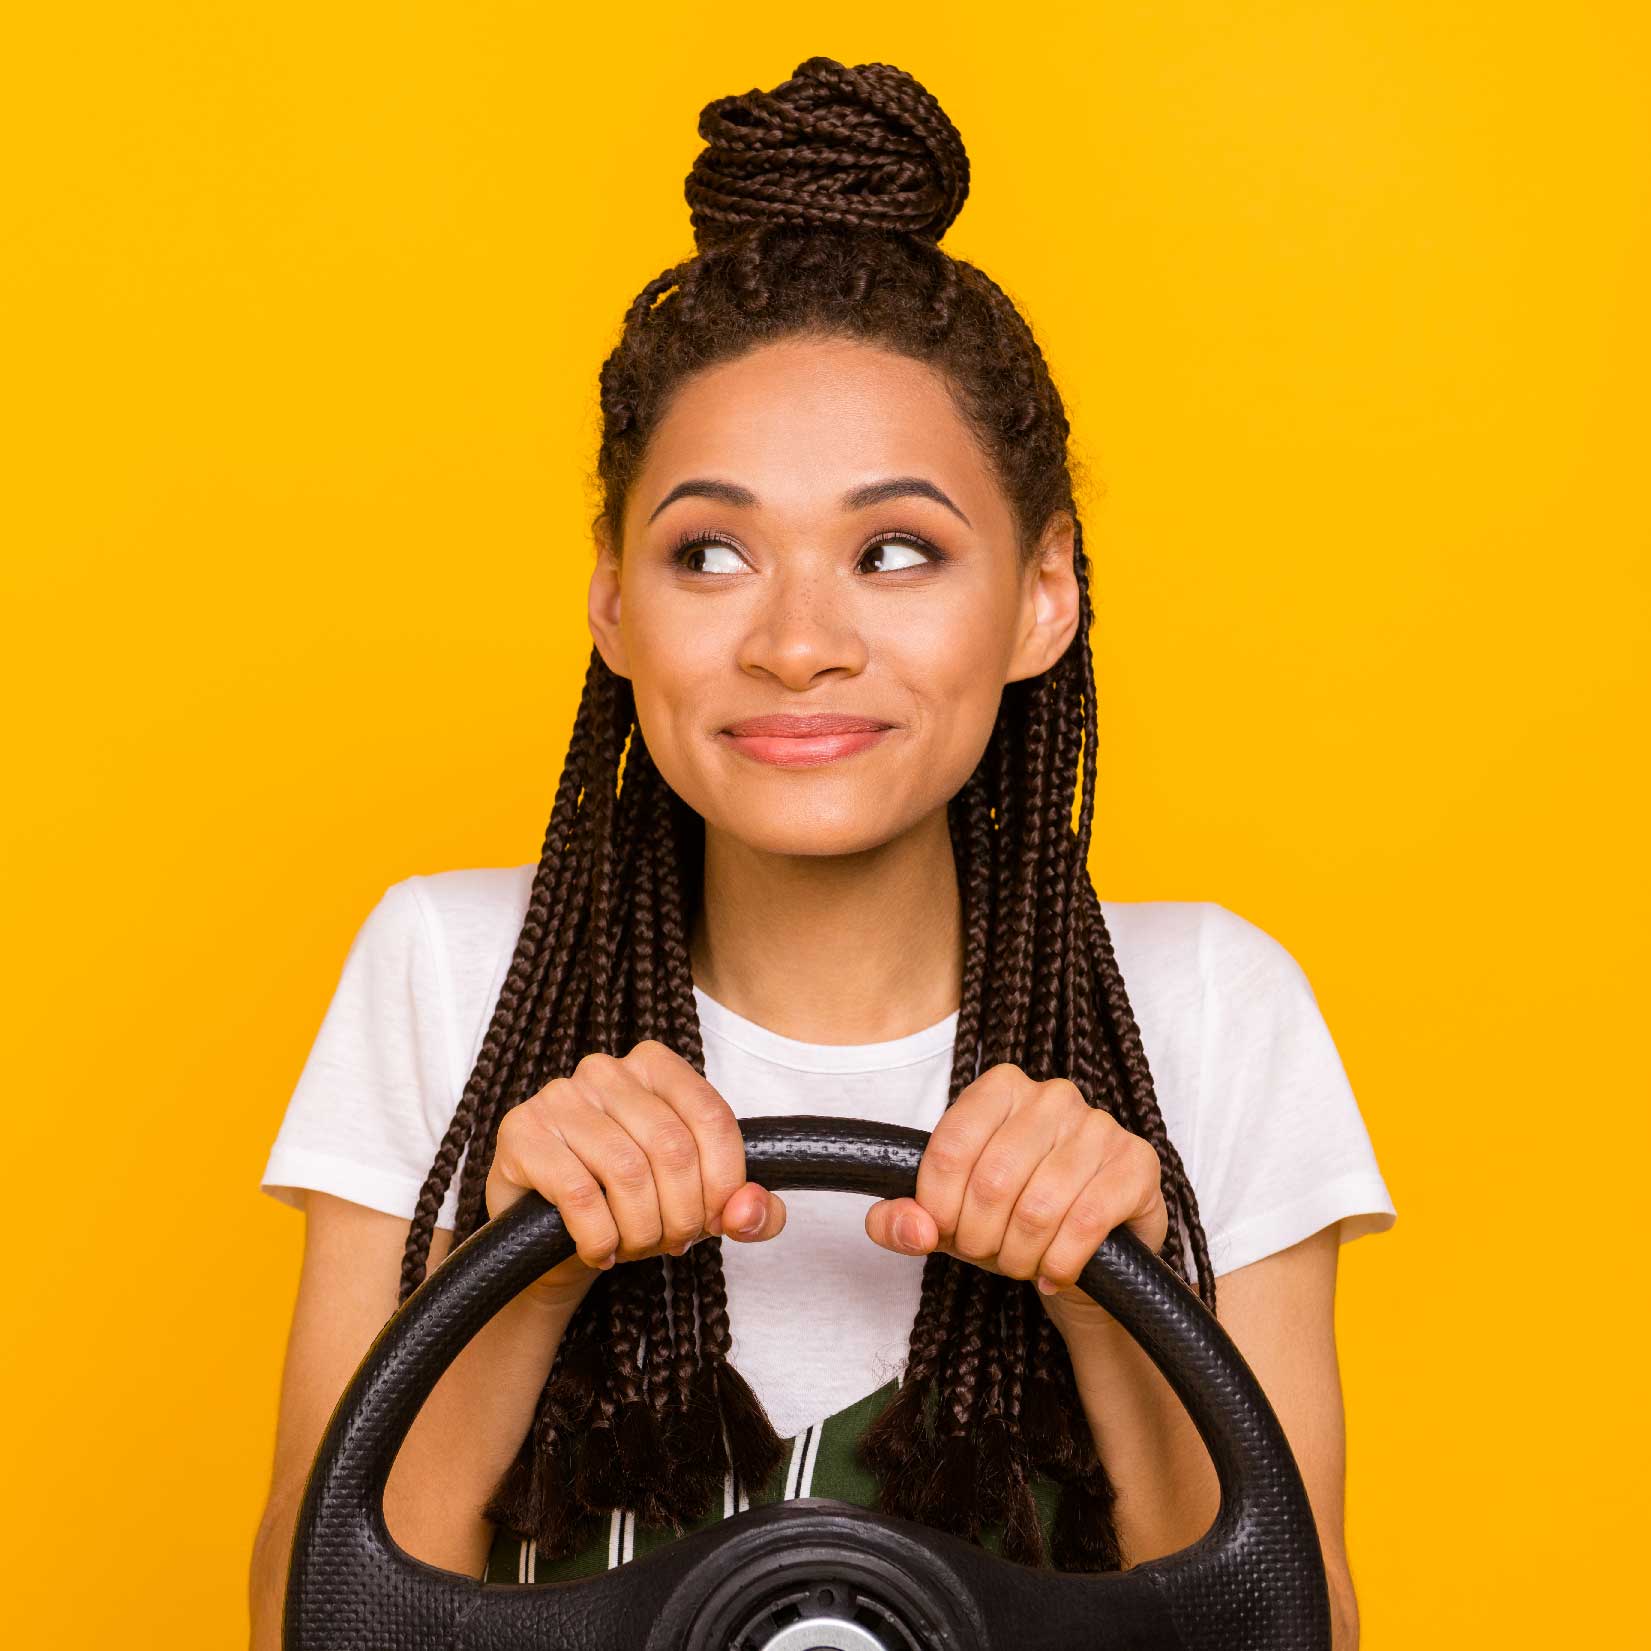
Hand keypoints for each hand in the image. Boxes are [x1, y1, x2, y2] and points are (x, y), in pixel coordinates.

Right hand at [484, 1040, 787, 1307]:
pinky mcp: (521, 1133)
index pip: (712, 1117)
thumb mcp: (695, 1202)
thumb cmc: (628, 1202)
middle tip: (673, 1243)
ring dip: (641, 1230)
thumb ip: (745, 1207)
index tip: (717, 1222)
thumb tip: (751, 1212)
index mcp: (655, 1066)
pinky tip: (599, 1251)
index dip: (725, 1181)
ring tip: (635, 1247)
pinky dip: (600, 1237)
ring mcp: (559, 1096)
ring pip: (628, 1172)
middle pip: (672, 1148)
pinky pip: (580, 1195)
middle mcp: (606, 1070)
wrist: (545, 1233)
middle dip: (682, 1214)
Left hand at [864, 1062, 1167, 1330]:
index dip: (938, 1206)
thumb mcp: (947, 1219)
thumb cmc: (1010, 1221)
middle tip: (988, 1254)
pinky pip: (1086, 1221)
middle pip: (992, 1181)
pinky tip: (1054, 1272)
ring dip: (1020, 1255)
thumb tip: (913, 1228)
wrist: (1088, 1253)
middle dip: (981, 1237)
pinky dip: (1061, 1262)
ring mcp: (1099, 1125)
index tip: (944, 1232)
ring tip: (1021, 1263)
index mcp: (1000, 1088)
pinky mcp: (1137, 1163)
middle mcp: (1052, 1095)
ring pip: (1039, 1206)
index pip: (950, 1148)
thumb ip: (903, 1221)